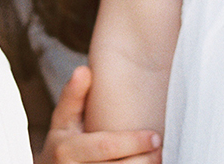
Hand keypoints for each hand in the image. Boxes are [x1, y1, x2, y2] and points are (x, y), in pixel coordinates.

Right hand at [41, 66, 162, 163]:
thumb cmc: (61, 144)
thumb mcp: (61, 120)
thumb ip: (73, 96)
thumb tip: (84, 69)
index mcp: (66, 149)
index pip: (105, 146)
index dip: (132, 142)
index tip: (155, 136)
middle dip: (144, 161)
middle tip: (162, 150)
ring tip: (160, 161)